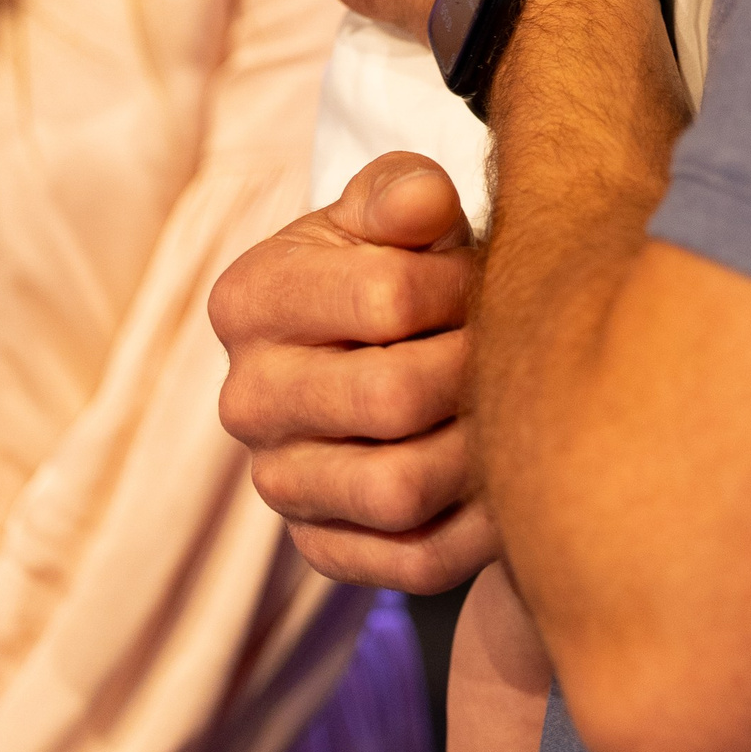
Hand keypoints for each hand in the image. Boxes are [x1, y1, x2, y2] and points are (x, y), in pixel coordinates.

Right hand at [211, 154, 496, 590]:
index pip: (384, 296)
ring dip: (479, 447)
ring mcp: (278, 482)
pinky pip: (415, 560)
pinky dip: (477, 526)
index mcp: (248, 300)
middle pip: (394, 398)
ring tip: (506, 405)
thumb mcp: (395, 208)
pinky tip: (500, 474)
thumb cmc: (399, 261)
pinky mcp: (322, 549)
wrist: (386, 345)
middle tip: (506, 346)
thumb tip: (423, 202)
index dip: (459, 282)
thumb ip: (405, 191)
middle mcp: (245, 399)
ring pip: (402, 490)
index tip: (478, 276)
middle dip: (474, 365)